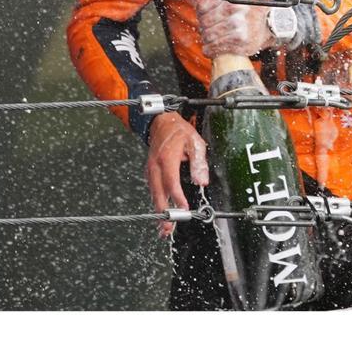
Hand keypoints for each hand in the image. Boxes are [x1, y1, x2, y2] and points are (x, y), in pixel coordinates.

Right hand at [146, 111, 208, 237]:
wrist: (161, 122)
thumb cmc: (178, 131)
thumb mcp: (195, 142)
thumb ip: (198, 162)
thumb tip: (201, 181)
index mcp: (167, 158)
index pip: (171, 182)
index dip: (177, 197)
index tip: (184, 208)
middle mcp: (155, 165)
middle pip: (158, 192)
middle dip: (163, 212)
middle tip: (167, 228)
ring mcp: (151, 169)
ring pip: (153, 193)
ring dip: (158, 210)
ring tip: (163, 228)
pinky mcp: (150, 171)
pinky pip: (152, 189)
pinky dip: (156, 201)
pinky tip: (161, 211)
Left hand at [194, 0, 273, 57]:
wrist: (266, 27)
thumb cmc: (245, 11)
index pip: (203, 5)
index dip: (201, 11)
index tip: (205, 13)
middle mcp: (239, 8)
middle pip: (205, 21)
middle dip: (204, 25)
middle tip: (209, 26)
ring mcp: (240, 26)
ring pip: (209, 35)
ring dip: (207, 37)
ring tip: (212, 36)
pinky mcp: (241, 42)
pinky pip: (215, 47)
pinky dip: (210, 49)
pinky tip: (212, 46)